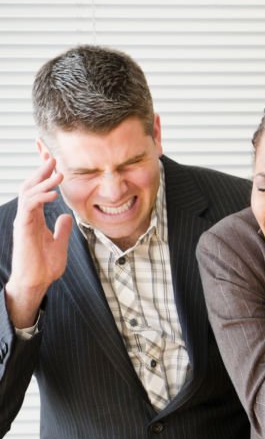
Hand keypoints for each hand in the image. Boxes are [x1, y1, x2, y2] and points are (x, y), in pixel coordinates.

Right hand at [5, 158, 72, 327]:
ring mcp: (24, 220)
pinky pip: (29, 207)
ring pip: (28, 193)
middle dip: (40, 169)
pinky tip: (54, 194)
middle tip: (52, 155)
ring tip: (57, 170)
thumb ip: (62, 229)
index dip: (44, 174)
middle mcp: (27, 215)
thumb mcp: (59, 243)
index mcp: (35, 217)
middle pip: (31, 185)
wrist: (35, 283)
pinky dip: (41, 198)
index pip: (39, 190)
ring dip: (43, 180)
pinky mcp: (23, 228)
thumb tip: (67, 216)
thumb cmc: (44, 267)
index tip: (52, 158)